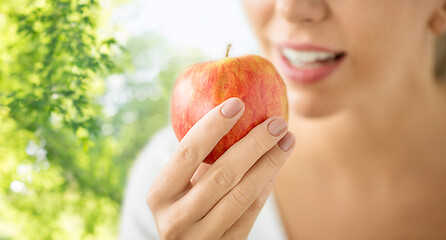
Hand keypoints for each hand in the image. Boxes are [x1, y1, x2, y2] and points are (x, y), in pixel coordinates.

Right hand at [147, 97, 294, 238]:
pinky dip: (266, 185)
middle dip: (254, 144)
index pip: (187, 153)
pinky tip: (276, 165)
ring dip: (270, 163)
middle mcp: (176, 220)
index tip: (237, 103)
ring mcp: (202, 238)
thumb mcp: (174, 186)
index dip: (212, 126)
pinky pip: (251, 211)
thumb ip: (192, 159)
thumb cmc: (180, 205)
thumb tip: (228, 108)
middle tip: (277, 122)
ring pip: (243, 195)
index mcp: (159, 195)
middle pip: (222, 174)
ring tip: (287, 140)